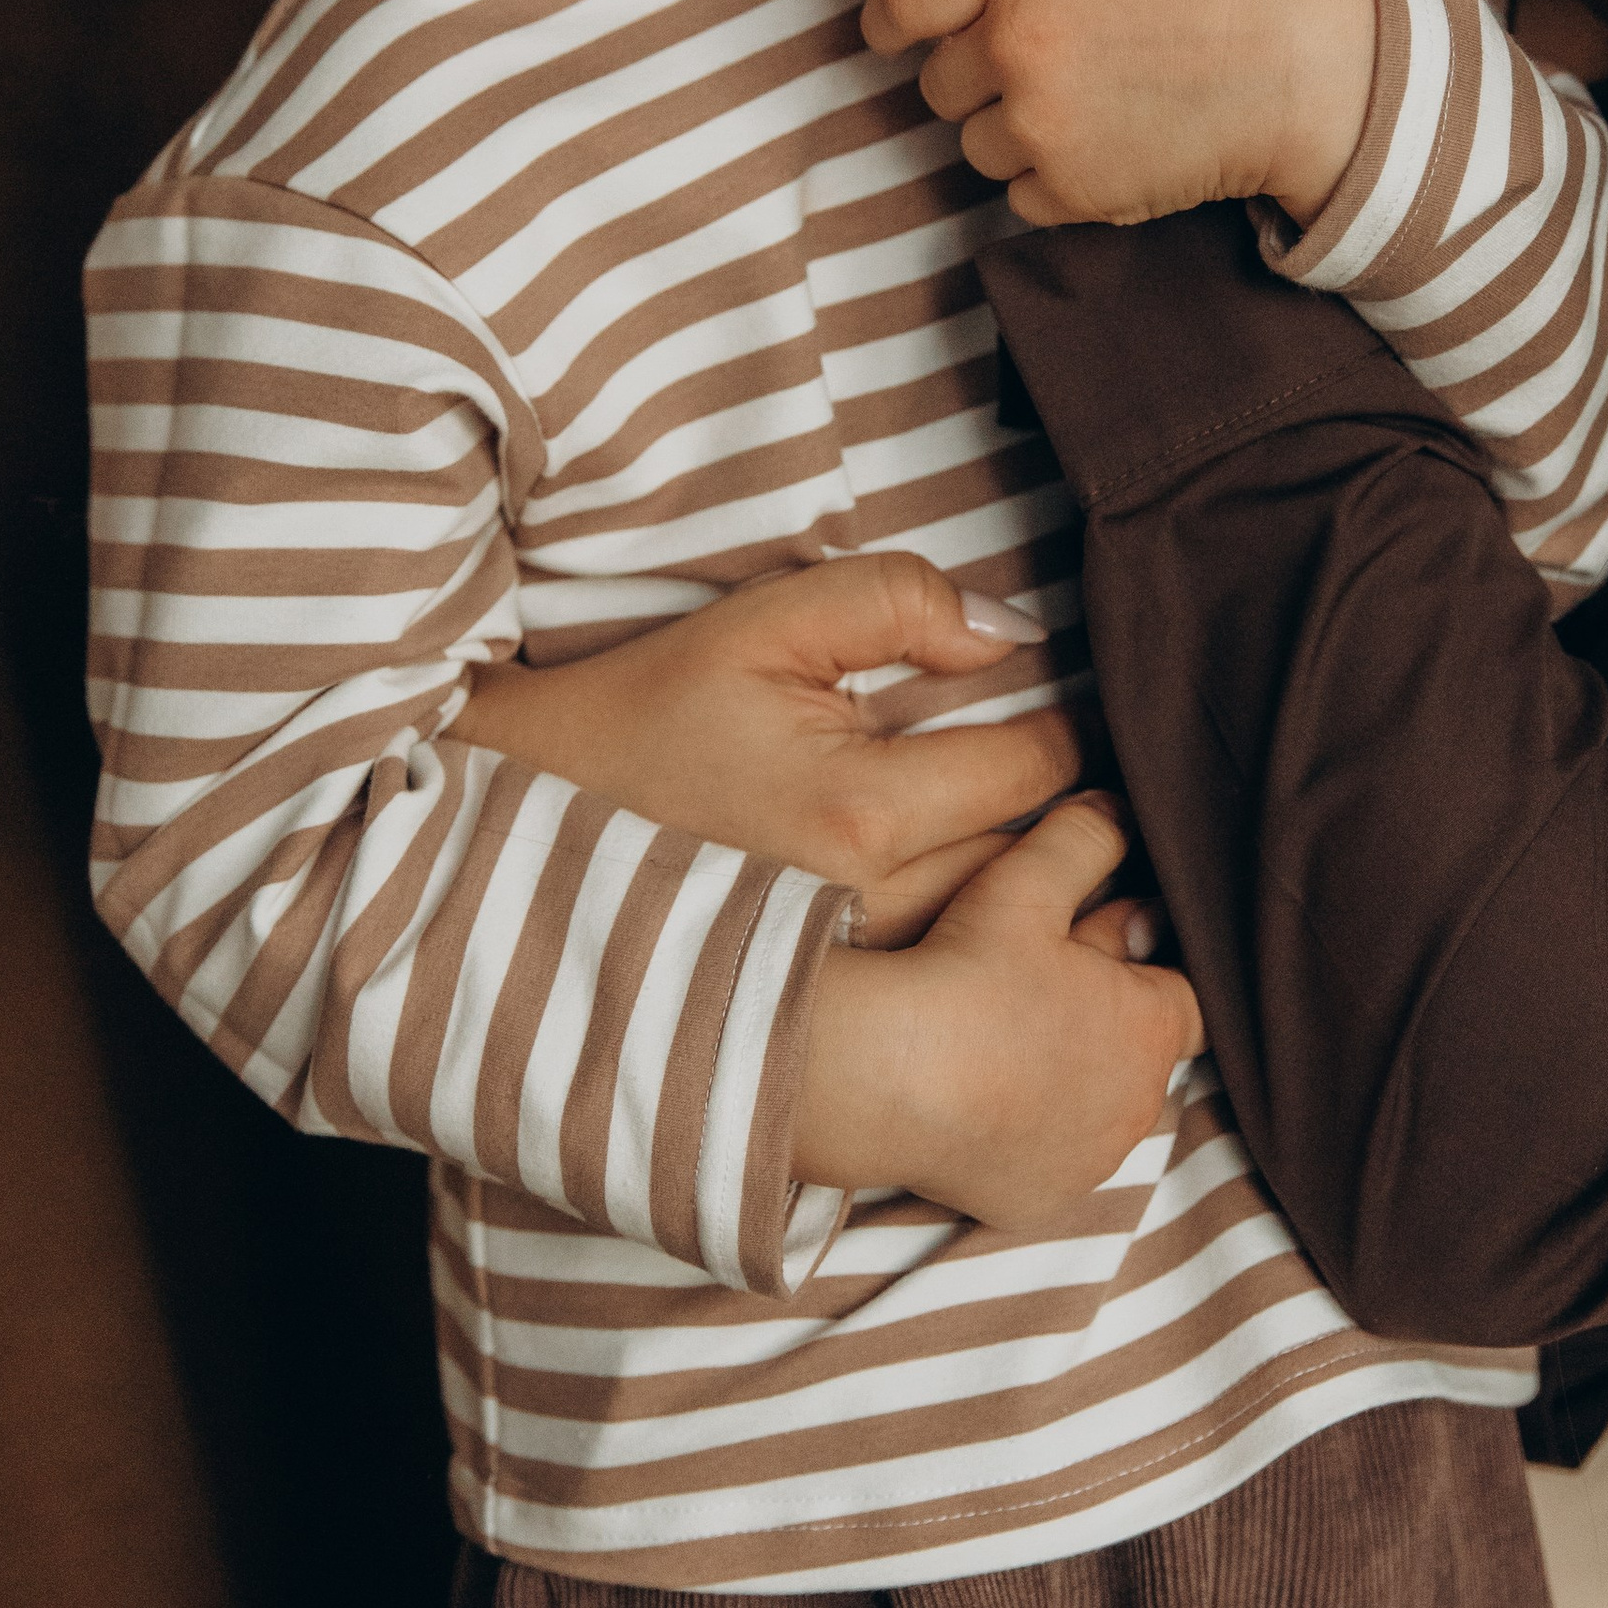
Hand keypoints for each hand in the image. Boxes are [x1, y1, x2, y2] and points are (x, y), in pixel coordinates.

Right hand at [452, 549, 1089, 944]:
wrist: (523, 824)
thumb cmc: (645, 711)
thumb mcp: (764, 624)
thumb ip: (896, 601)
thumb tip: (1011, 636)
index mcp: (859, 811)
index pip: (1033, 770)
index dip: (1068, 731)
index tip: (1066, 713)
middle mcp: (864, 909)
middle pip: (1031, 865)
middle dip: (1062, 822)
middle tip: (1084, 786)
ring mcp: (845, 972)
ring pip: (992, 930)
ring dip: (1025, 892)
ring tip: (1039, 849)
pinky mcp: (823, 1006)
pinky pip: (940, 978)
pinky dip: (969, 944)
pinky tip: (969, 915)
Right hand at [800, 792, 1200, 1223]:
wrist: (883, 1077)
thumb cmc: (963, 975)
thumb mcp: (1027, 882)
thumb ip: (1087, 838)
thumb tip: (1120, 809)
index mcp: (1153, 1029)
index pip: (1191, 991)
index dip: (1150, 960)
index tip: (1110, 936)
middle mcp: (1138, 1106)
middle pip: (1139, 1050)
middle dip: (1106, 1015)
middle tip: (1040, 978)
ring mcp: (1088, 1162)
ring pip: (1097, 1106)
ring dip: (1069, 1075)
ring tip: (1006, 1035)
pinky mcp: (1036, 1201)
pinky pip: (1047, 1158)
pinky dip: (1028, 1131)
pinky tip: (984, 1095)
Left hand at [873, 0, 1378, 228]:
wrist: (1317, 73)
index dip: (897, 16)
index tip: (901, 28)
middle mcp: (1014, 46)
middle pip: (939, 81)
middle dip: (974, 75)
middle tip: (1033, 66)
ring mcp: (1040, 126)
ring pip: (977, 144)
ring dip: (1011, 133)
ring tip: (1075, 107)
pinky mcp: (1074, 191)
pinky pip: (1022, 197)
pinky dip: (1051, 183)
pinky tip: (1103, 149)